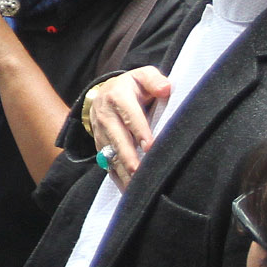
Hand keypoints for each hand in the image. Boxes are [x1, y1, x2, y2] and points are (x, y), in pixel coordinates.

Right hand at [83, 65, 169, 179]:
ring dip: (123, 171)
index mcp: (117, 97)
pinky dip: (117, 178)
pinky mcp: (100, 145)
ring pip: (111, 154)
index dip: (140, 131)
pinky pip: (107, 163)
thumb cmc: (131, 86)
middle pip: (117, 139)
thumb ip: (154, 80)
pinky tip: (128, 191)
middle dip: (128, 157)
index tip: (150, 146)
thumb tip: (166, 88)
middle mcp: (106, 115)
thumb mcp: (142, 75)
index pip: (130, 115)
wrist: (103, 93)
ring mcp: (100, 132)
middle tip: (140, 172)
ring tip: (136, 188)